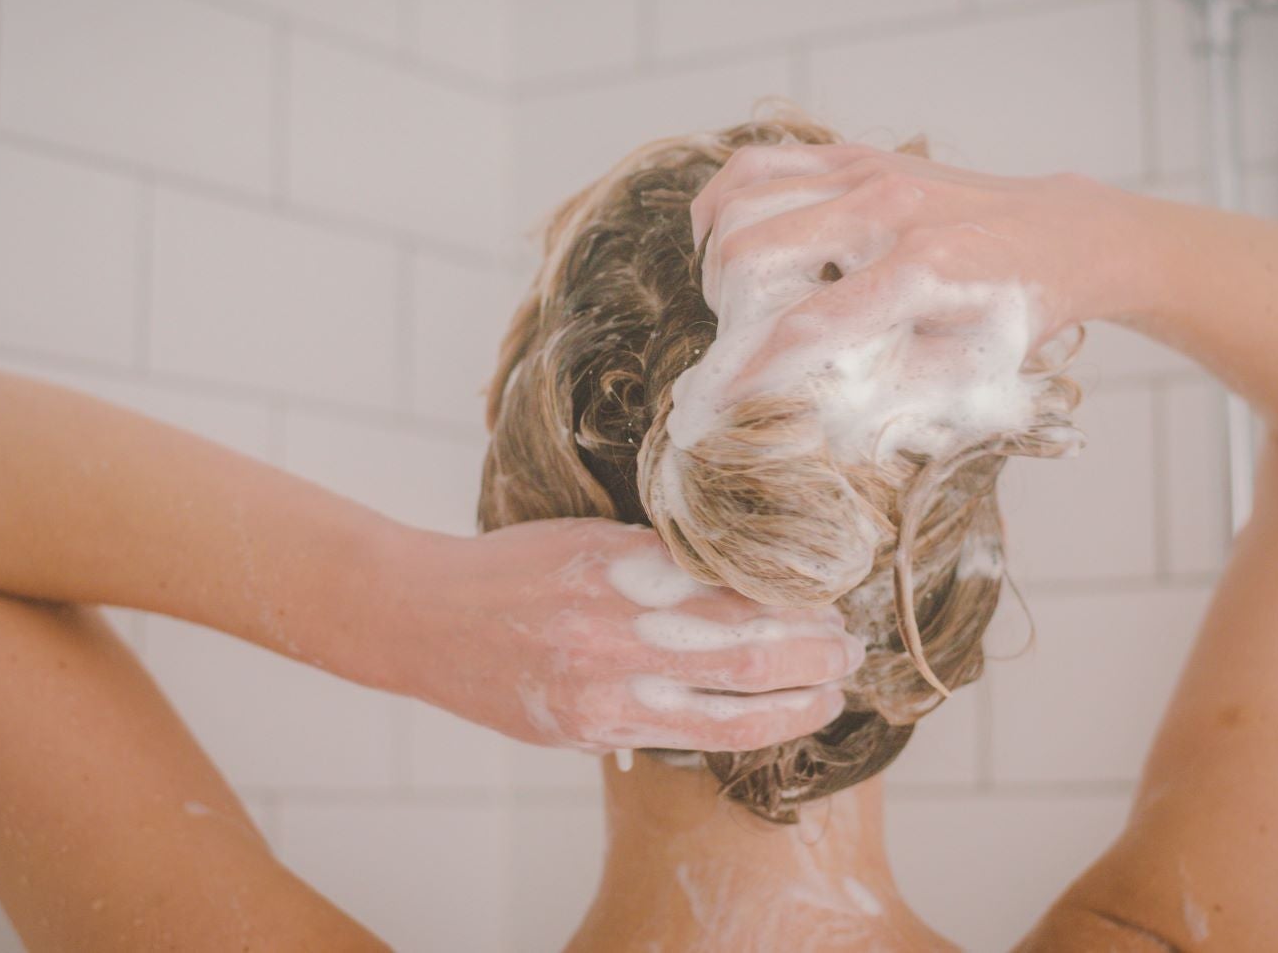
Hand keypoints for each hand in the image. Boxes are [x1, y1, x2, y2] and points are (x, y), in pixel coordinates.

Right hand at [397, 519, 861, 752]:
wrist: (426, 619)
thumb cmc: (514, 568)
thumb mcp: (591, 538)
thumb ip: (662, 558)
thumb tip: (747, 572)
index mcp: (621, 574)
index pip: (736, 594)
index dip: (795, 605)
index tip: (829, 601)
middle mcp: (617, 637)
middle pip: (747, 656)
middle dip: (813, 656)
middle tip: (851, 649)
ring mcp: (604, 696)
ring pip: (728, 718)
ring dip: (792, 708)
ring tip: (830, 694)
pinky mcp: (590, 734)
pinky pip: (682, 740)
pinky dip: (736, 732)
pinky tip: (768, 721)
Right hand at [688, 143, 1136, 360]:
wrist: (1062, 235)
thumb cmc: (1014, 313)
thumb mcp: (968, 378)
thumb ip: (889, 398)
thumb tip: (804, 416)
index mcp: (924, 269)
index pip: (807, 324)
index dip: (750, 371)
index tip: (716, 404)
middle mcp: (889, 208)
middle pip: (753, 255)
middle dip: (730, 314)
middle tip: (742, 348)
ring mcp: (867, 170)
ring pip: (741, 204)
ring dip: (722, 262)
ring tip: (740, 303)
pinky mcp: (851, 153)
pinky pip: (753, 165)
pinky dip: (722, 204)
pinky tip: (723, 242)